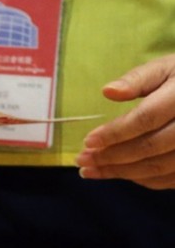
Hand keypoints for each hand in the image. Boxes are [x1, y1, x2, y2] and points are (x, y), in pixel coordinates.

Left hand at [75, 54, 174, 188]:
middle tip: (82, 160)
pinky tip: (119, 173)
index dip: (115, 132)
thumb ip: (138, 78)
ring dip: (121, 172)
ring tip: (90, 170)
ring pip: (158, 167)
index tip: (87, 141)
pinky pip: (170, 178)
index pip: (146, 118)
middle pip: (150, 147)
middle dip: (111, 156)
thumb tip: (108, 91)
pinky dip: (142, 179)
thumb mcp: (166, 68)